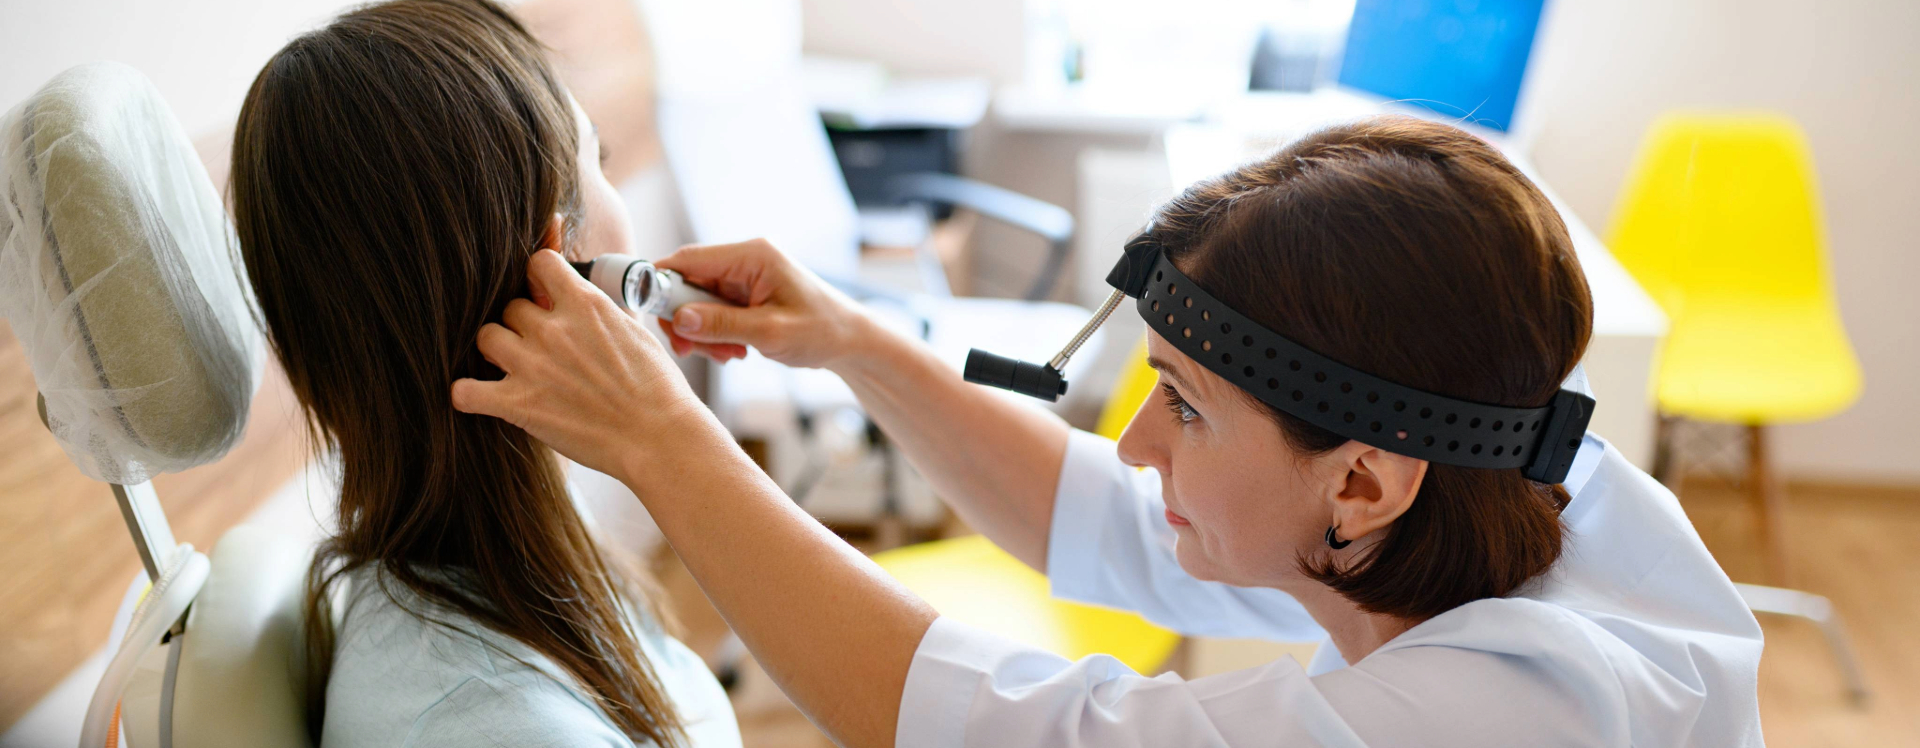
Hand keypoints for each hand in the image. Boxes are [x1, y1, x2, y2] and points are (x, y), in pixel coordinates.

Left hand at [451, 249, 712, 480]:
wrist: (659, 437)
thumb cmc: (657, 389)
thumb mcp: (635, 331)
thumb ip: (600, 309)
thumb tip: (584, 295)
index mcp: (585, 305)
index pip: (538, 262)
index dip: (538, 277)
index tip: (543, 294)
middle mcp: (553, 329)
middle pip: (511, 305)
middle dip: (523, 324)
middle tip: (541, 347)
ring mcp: (531, 366)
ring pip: (486, 336)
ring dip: (498, 350)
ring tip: (515, 366)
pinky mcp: (518, 405)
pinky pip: (465, 391)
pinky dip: (469, 394)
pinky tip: (483, 396)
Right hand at [655, 238, 872, 370]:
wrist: (850, 341)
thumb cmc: (822, 331)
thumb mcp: (771, 332)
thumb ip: (722, 325)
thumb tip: (679, 320)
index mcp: (753, 255)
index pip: (689, 259)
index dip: (661, 283)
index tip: (653, 316)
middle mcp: (745, 260)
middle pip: (688, 283)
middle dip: (687, 320)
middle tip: (696, 351)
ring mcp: (744, 278)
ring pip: (697, 302)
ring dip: (703, 332)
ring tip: (730, 354)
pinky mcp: (745, 296)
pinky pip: (712, 312)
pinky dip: (715, 334)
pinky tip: (736, 351)